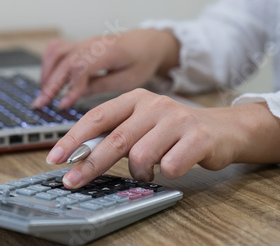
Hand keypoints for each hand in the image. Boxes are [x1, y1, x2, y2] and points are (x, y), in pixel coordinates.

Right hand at [32, 29, 179, 108]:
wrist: (146, 42)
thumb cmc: (141, 60)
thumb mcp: (130, 79)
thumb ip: (103, 85)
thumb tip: (78, 93)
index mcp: (108, 51)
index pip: (80, 67)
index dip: (70, 88)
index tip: (63, 105)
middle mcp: (92, 43)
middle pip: (64, 61)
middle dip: (50, 85)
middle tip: (40, 105)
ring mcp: (84, 41)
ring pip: (56, 52)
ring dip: (46, 73)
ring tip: (43, 94)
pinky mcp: (80, 43)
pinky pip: (57, 49)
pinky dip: (49, 63)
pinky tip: (49, 79)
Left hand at [46, 88, 279, 188]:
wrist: (224, 129)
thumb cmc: (175, 130)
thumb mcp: (143, 123)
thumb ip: (117, 133)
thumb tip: (79, 156)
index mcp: (135, 98)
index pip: (97, 117)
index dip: (73, 138)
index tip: (55, 158)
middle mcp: (154, 104)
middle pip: (114, 139)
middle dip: (89, 164)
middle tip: (72, 182)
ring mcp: (177, 119)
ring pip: (141, 155)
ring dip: (139, 171)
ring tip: (148, 170)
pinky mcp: (198, 137)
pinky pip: (170, 165)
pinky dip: (166, 173)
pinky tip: (173, 166)